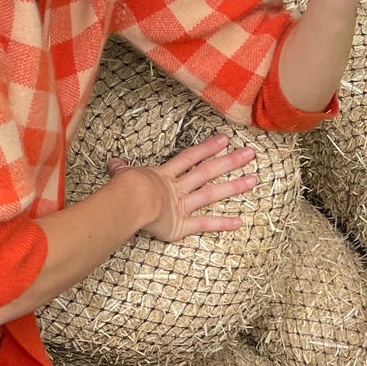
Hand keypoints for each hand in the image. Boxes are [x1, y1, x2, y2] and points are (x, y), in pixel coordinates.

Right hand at [108, 134, 258, 242]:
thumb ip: (121, 170)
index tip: (225, 139)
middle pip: (207, 171)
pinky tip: (239, 222)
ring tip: (253, 180)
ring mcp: (181, 206)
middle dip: (230, 161)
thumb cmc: (123, 189)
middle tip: (250, 153)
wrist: (128, 201)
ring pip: (211, 194)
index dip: (207, 148)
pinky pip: (204, 224)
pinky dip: (221, 224)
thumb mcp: (122, 175)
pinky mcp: (180, 225)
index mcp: (164, 176)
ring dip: (233, 186)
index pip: (190, 158)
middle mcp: (177, 189)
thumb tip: (113, 163)